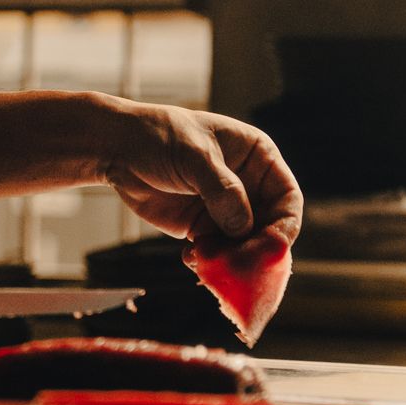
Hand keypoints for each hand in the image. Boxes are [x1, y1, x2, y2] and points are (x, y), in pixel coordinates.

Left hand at [104, 102, 302, 244]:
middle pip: (268, 229)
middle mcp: (247, 187)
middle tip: (241, 267)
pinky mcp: (200, 228)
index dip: (285, 225)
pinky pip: (216, 253)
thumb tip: (243, 227)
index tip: (274, 247)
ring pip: (243, 246)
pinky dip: (208, 262)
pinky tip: (191, 259)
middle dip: (257, 251)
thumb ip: (221, 189)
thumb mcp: (194, 155)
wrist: (118, 149)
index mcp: (257, 158)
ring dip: (231, 261)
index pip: (287, 197)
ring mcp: (224, 209)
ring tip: (210, 263)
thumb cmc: (159, 137)